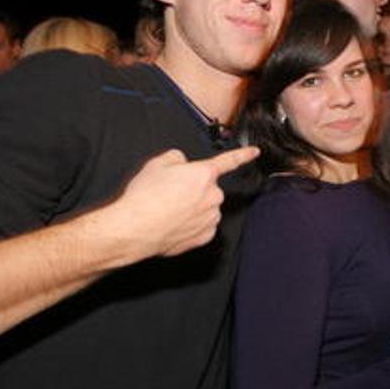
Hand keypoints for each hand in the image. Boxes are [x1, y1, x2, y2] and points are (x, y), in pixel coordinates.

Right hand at [103, 147, 259, 262]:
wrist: (134, 228)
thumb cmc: (144, 197)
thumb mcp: (156, 164)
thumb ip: (176, 158)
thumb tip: (181, 163)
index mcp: (204, 174)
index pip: (229, 161)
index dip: (243, 155)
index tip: (255, 152)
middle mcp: (213, 196)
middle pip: (207, 188)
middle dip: (193, 190)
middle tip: (170, 194)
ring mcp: (210, 217)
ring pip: (205, 208)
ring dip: (192, 208)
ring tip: (167, 211)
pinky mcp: (205, 236)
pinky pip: (201, 226)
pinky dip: (190, 225)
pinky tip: (173, 224)